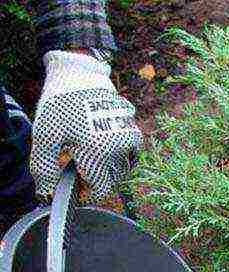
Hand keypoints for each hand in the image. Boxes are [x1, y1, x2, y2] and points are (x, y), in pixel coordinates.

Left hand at [31, 51, 141, 201]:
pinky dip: (123, 152)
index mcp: (100, 154)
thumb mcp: (44, 135)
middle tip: (81, 166)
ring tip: (94, 155)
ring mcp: (130, 135)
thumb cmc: (61, 103)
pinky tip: (107, 143)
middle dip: (100, 178)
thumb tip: (48, 191)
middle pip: (115, 179)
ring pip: (126, 165)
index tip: (77, 186)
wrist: (79, 71)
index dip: (88, 192)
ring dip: (112, 166)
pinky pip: (132, 148)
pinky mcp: (133, 125)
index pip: (102, 189)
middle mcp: (120, 147)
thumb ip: (44, 168)